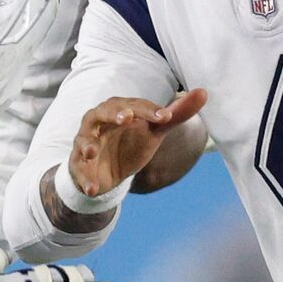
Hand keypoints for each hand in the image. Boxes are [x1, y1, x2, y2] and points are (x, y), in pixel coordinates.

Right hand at [70, 89, 206, 200]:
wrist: (109, 172)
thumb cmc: (131, 142)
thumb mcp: (155, 130)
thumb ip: (176, 114)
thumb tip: (204, 92)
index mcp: (119, 109)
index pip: (135, 105)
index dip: (150, 111)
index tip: (166, 117)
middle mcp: (99, 121)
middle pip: (102, 112)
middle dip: (113, 114)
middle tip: (126, 118)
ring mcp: (86, 142)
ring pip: (83, 139)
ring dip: (86, 144)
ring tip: (91, 152)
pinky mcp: (78, 164)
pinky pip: (79, 170)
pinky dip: (85, 180)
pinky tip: (93, 189)